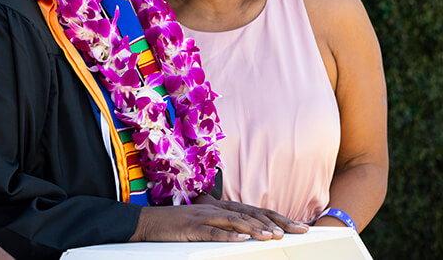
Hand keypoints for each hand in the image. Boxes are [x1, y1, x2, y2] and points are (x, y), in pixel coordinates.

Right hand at [130, 202, 294, 242]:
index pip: (254, 211)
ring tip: (271, 236)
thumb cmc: (175, 224)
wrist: (147, 221)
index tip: (298, 226)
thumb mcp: (202, 222)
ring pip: (233, 221)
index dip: (277, 217)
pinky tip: (242, 239)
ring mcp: (202, 217)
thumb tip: (246, 233)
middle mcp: (214, 209)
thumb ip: (222, 224)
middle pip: (249, 214)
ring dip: (254, 229)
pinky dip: (228, 235)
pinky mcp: (191, 227)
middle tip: (294, 232)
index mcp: (218, 207)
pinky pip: (212, 232)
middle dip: (273, 223)